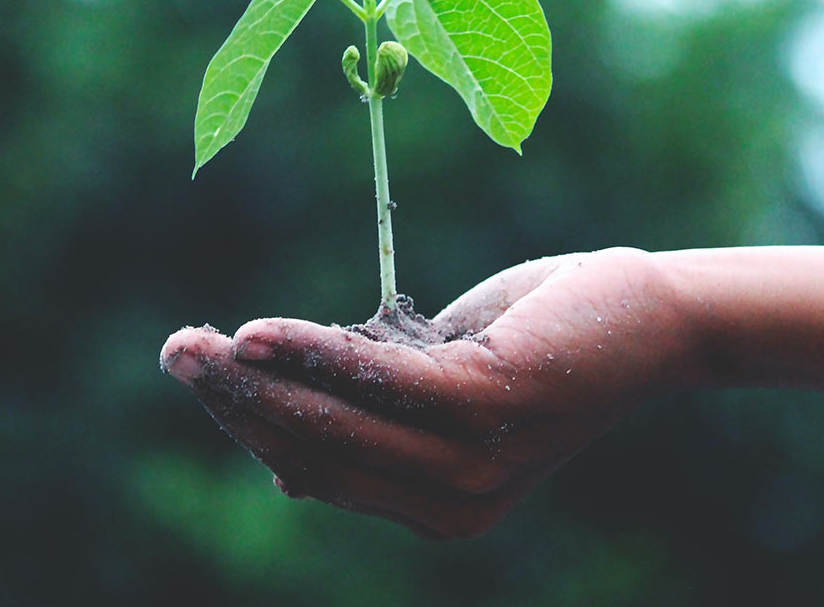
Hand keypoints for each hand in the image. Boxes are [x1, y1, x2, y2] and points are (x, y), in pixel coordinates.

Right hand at [160, 247, 697, 538]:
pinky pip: (378, 380)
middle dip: (235, 404)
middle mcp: (451, 504)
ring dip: (255, 380)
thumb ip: (374, 417)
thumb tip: (282, 463)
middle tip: (175, 352)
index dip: (251, 425)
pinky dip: (313, 353)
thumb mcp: (443, 384)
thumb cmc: (539, 341)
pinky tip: (258, 333)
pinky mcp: (488, 406)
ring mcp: (471, 462)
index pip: (318, 470)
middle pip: (314, 451)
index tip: (205, 375)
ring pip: (334, 422)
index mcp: (436, 506)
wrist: (648, 318)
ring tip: (194, 344)